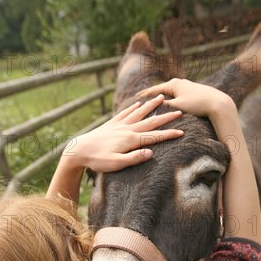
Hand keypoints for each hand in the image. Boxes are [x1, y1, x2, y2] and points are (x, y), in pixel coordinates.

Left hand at [63, 94, 182, 172]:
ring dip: (151, 106)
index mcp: (131, 140)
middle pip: (150, 122)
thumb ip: (134, 158)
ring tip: (161, 97)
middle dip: (166, 117)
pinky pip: (125, 113)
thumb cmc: (97, 160)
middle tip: (179, 110)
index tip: (182, 132)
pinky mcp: (111, 124)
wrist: (78, 150)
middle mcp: (127, 129)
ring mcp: (119, 125)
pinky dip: (133, 108)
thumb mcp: (116, 164)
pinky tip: (138, 104)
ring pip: (138, 113)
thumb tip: (151, 153)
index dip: (169, 135)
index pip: (154, 136)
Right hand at [138, 79, 234, 117]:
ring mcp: (186, 86)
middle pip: (160, 90)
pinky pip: (176, 96)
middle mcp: (179, 82)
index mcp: (173, 84)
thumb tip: (150, 109)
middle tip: (139, 100)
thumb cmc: (198, 105)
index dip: (143, 96)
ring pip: (169, 93)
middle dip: (150, 96)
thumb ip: (163, 106)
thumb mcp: (177, 107)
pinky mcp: (192, 92)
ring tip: (151, 103)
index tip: (134, 99)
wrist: (218, 104)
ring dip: (160, 98)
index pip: (153, 90)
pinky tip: (168, 105)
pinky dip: (169, 100)